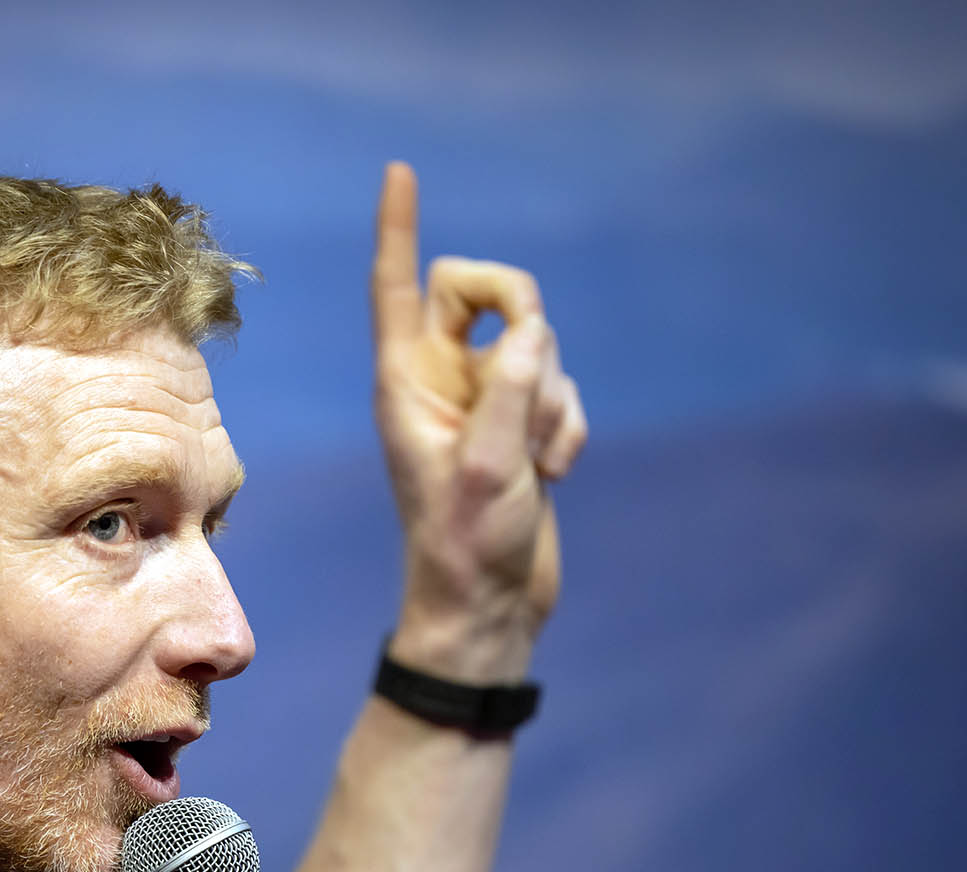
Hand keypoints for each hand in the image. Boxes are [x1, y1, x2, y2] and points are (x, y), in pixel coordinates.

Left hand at [370, 162, 587, 680]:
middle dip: (523, 321)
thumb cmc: (466, 544)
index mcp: (404, 381)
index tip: (399, 172)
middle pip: (488, 293)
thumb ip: (509, 390)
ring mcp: (483, 399)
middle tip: (531, 368)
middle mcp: (439, 379)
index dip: (399, 228)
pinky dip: (568, 423)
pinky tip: (554, 472)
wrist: (490, 604)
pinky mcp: (520, 423)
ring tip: (535, 460)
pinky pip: (560, 385)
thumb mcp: (486, 466)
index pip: (398, 286)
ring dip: (551, 397)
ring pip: (536, 345)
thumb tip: (533, 332)